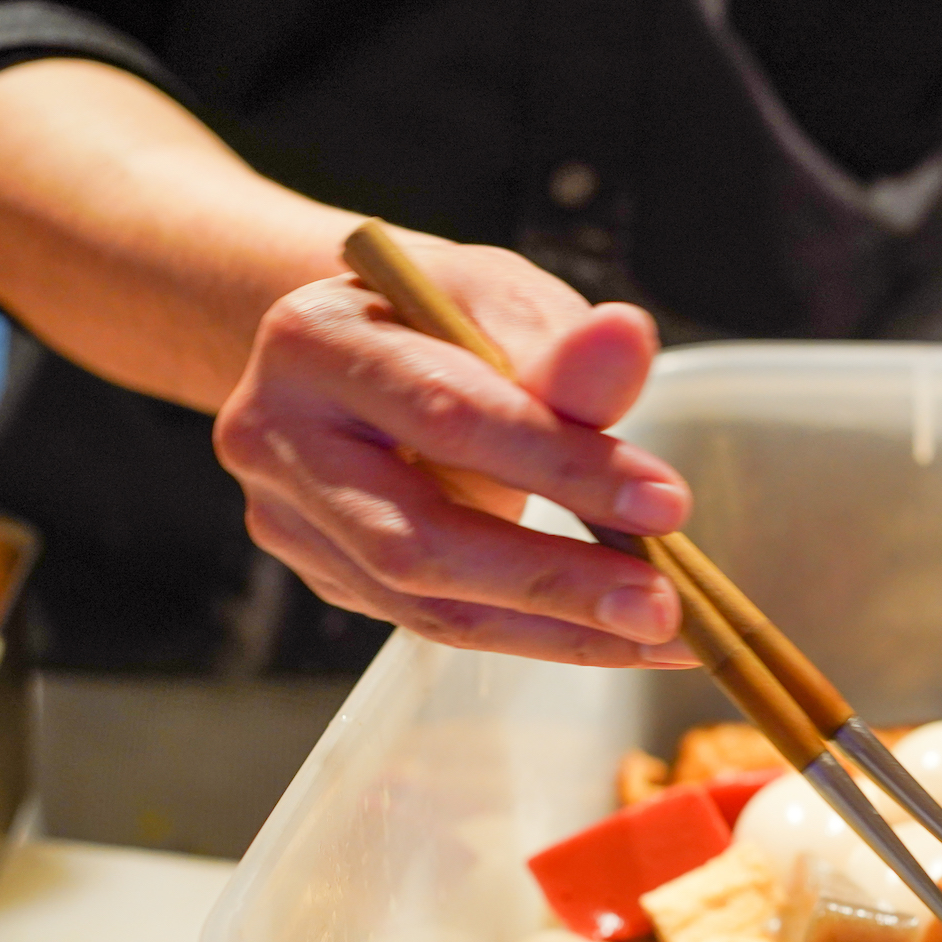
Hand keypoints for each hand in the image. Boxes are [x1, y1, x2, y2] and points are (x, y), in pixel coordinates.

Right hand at [214, 239, 699, 666]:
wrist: (360, 346)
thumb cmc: (443, 316)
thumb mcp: (503, 302)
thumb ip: (562, 344)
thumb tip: (630, 340)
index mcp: (315, 341)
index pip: (449, 415)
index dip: (561, 466)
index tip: (666, 504)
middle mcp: (275, 436)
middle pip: (418, 540)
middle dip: (554, 582)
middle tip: (663, 610)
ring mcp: (288, 517)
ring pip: (425, 605)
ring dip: (555, 631)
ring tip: (661, 639)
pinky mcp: (320, 572)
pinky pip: (433, 622)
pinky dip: (533, 634)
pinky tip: (611, 635)